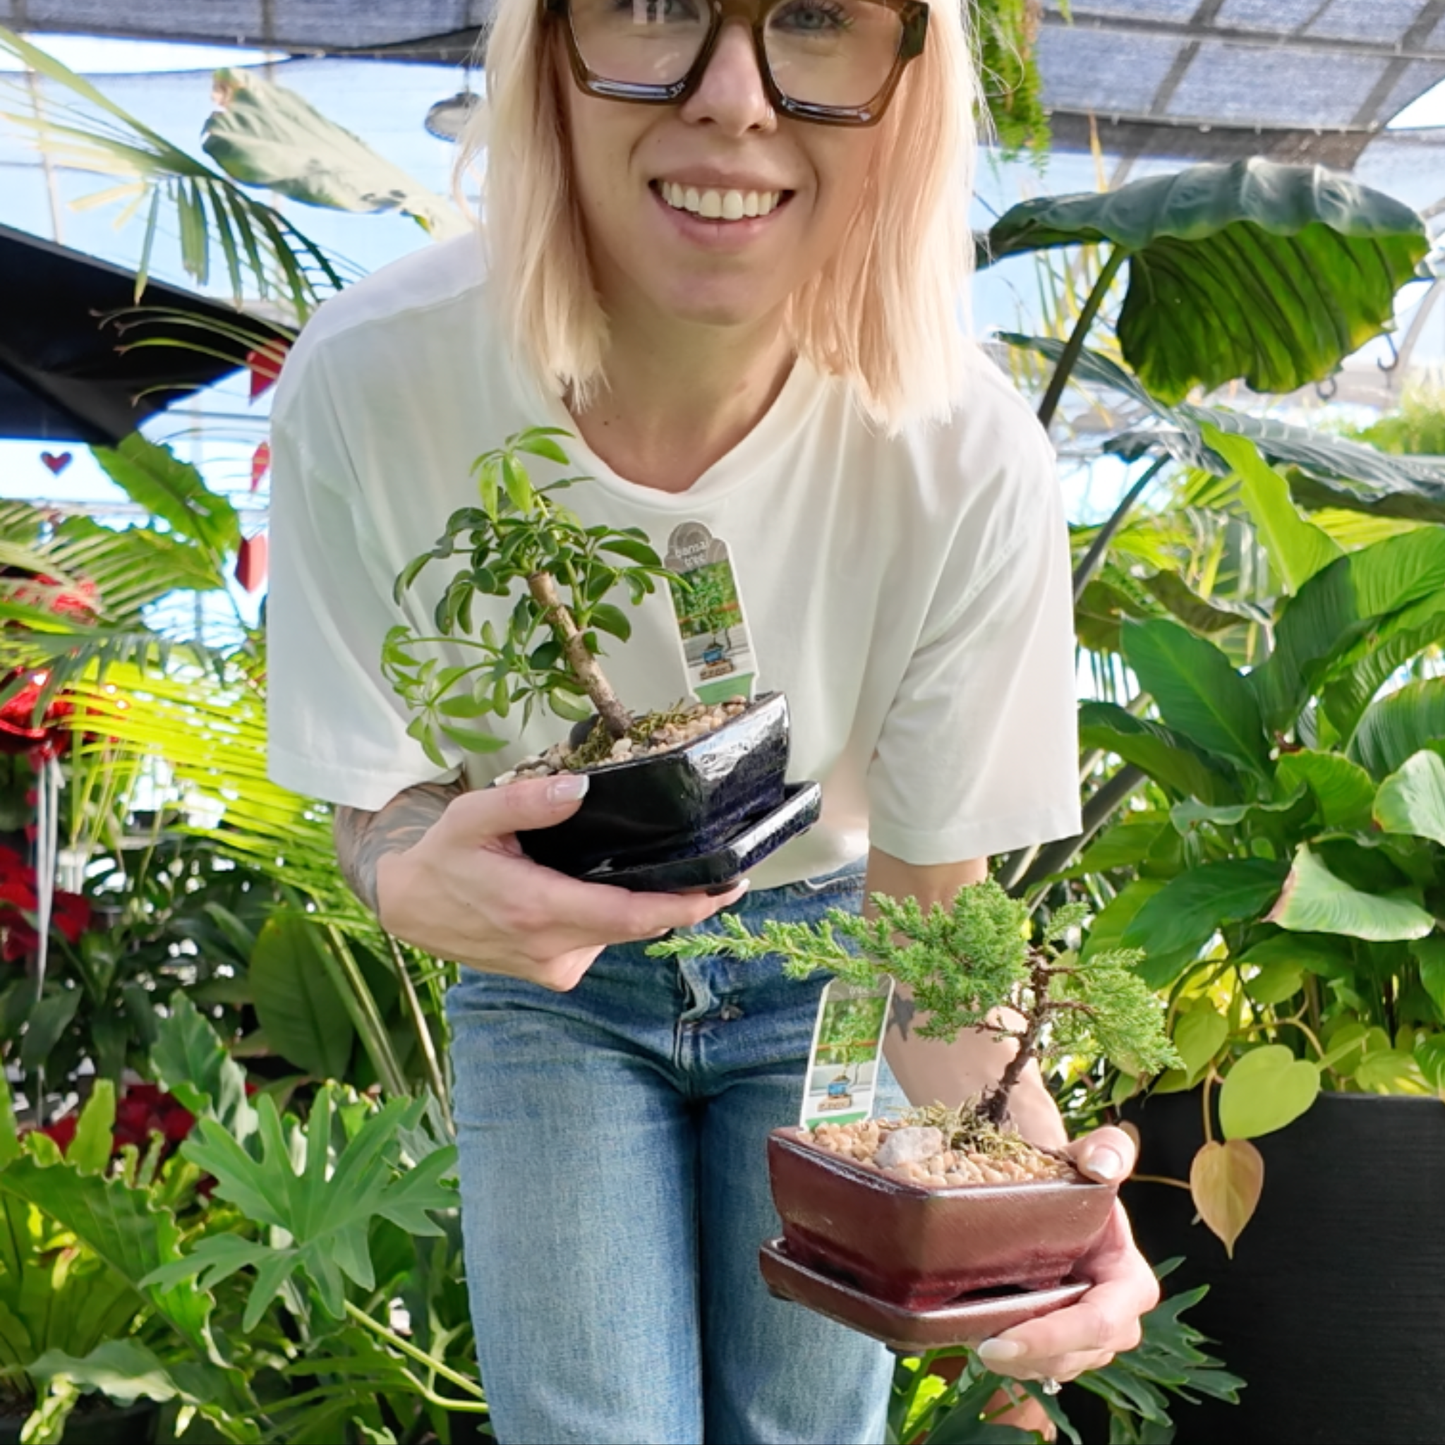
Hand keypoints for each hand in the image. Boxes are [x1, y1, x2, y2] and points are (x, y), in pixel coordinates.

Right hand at [375, 774, 746, 989]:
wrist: (410, 907)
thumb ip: (527, 799)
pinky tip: (594, 890)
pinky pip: (600, 942)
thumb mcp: (473, 814)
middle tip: (721, 874)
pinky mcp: (554, 973)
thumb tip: (580, 788)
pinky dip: (610, 918)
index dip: (684, 907)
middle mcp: (551, 949)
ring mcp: (553, 967)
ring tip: (638, 867)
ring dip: (638, 906)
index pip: (629, 916)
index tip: (725, 890)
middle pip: (637, 927)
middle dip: (681, 903)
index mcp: (537, 909)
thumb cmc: (444, 857)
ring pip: (620, 934)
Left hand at [975, 1125, 1157, 1384]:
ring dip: (1018, 1364)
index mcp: (1131, 1282)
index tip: (1004, 1339)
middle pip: (1076, 1355)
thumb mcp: (1089, 1154)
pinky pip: (1041, 1367)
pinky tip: (981, 1339)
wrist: (1051, 1191)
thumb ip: (1108, 1149)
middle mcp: (1118, 1319)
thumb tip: (1104, 1165)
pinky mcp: (1064, 1345)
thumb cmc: (1075, 1174)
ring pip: (1056, 1368)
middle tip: (980, 1346)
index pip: (1101, 1323)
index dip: (1055, 1336)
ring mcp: (1091, 1338)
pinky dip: (1012, 1361)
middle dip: (1030, 1358)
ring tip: (976, 1341)